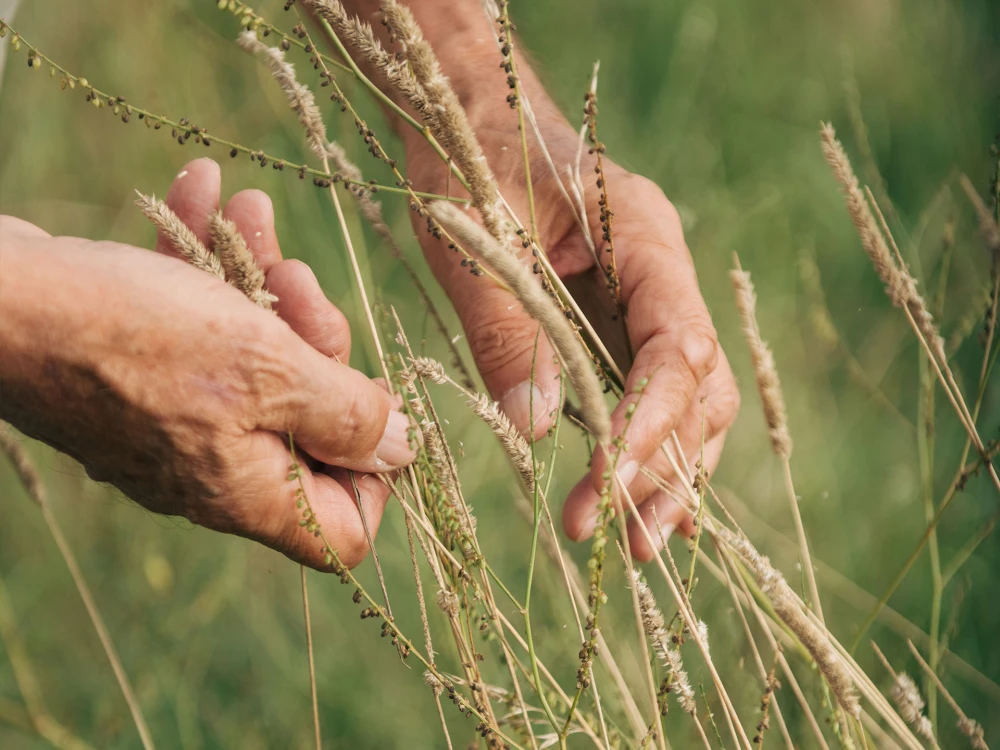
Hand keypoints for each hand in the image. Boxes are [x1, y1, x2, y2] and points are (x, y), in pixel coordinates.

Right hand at [0, 158, 416, 568]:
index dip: (375, 473)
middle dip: (317, 337)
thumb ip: (345, 414)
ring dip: (264, 282)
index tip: (369, 402)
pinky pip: (198, 326)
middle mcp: (215, 466)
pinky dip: (208, 266)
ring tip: (250, 215)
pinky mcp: (138, 372)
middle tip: (296, 282)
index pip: (343, 528)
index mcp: (252, 489)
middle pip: (309, 421)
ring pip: (254, 358)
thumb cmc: (130, 336)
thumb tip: (402, 450)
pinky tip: (206, 193)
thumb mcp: (268, 371)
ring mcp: (173, 419)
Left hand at [389, 29, 739, 560]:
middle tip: (616, 538)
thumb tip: (539, 427)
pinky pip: (652, 394)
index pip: (677, 346)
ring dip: (665, 474)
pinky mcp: (617, 325)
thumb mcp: (475, 244)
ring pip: (688, 401)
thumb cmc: (471, 161)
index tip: (607, 482)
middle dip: (662, 466)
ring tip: (631, 546)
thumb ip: (508, 331)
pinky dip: (652, 451)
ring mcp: (646, 302)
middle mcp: (662, 275)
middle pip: (698, 386)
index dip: (651, 423)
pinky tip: (644, 506)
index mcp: (644, 238)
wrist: (472, 117)